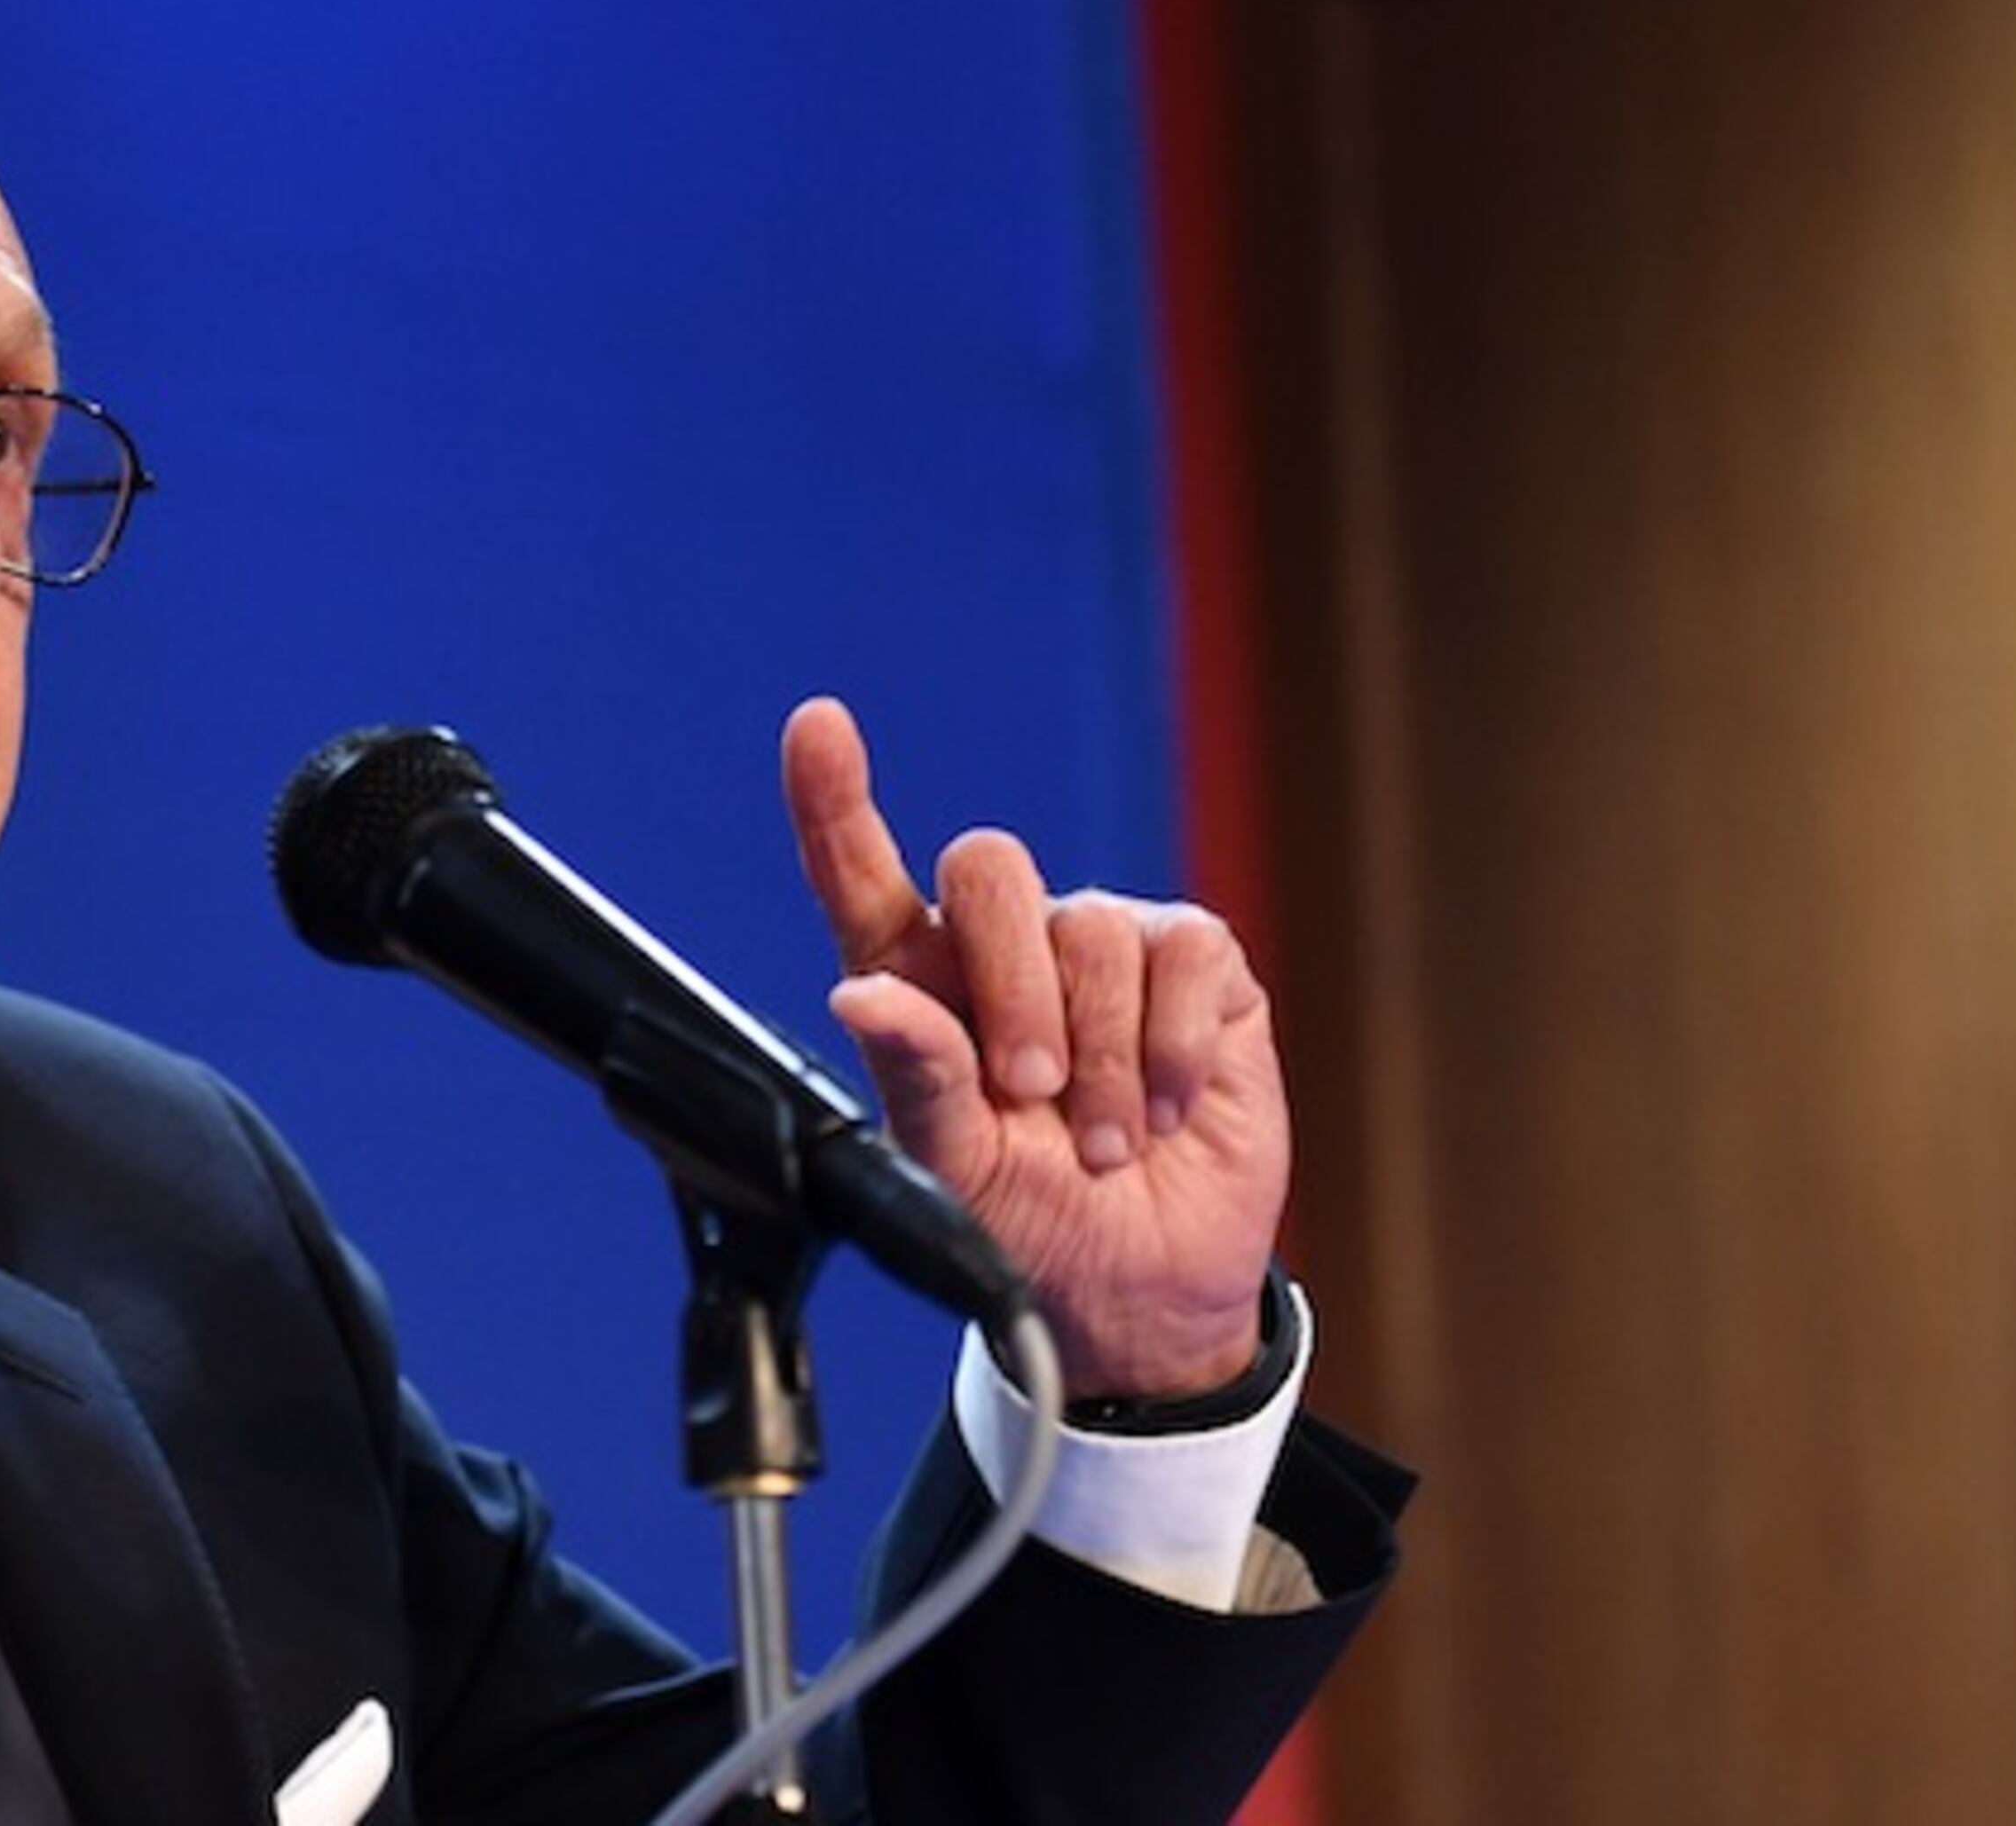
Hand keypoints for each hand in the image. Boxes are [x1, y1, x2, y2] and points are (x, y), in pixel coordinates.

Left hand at [779, 697, 1289, 1399]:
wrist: (1144, 1289)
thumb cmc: (1030, 1224)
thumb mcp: (955, 1171)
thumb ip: (915, 1076)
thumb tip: (862, 996)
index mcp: (924, 987)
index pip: (864, 876)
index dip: (836, 798)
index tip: (817, 726)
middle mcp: (1010, 947)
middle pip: (988, 870)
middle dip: (1010, 991)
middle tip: (1029, 1094)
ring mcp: (1106, 945)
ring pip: (1089, 931)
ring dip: (1103, 1062)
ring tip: (1104, 1143)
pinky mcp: (1198, 965)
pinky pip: (1182, 954)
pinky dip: (1172, 1048)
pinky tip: (1168, 1111)